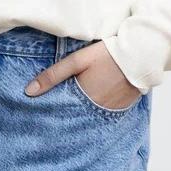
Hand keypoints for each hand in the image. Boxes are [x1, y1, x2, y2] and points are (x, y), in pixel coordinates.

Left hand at [24, 40, 141, 109]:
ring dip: (81, 113)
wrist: (142, 54)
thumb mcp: (77, 60)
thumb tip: (29, 92)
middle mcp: (97, 110)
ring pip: (89, 116)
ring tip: (73, 108)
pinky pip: (104, 114)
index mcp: (83, 98)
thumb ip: (53, 75)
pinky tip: (92, 103)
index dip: (51, 110)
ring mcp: (112, 111)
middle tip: (53, 115)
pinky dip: (96, 110)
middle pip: (75, 116)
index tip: (41, 111)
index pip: (61, 112)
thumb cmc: (107, 54)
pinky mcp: (123, 108)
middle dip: (65, 114)